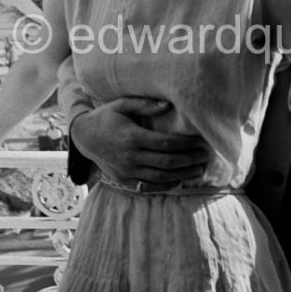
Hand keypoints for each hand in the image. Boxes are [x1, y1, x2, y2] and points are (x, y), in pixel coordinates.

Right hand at [71, 97, 209, 183]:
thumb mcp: (121, 104)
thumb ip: (144, 104)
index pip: (166, 143)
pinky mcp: (124, 181)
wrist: (83, 138)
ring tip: (200, 169)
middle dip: (190, 160)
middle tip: (207, 156)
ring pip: (161, 177)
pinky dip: (166, 185)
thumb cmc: (106, 117)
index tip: (202, 142)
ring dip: (183, 174)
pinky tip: (180, 179)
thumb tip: (167, 105)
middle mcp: (131, 157)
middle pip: (167, 162)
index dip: (186, 144)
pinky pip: (149, 187)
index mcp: (132, 137)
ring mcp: (127, 171)